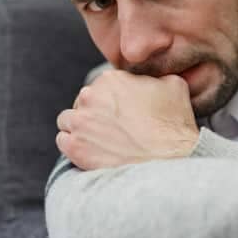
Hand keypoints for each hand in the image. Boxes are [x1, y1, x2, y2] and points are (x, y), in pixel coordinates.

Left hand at [56, 69, 198, 169]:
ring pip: (68, 120)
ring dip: (80, 128)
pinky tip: (90, 151)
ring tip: (98, 140)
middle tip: (112, 128)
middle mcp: (90, 96)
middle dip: (94, 113)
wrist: (169, 161)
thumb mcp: (174, 86)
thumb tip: (155, 78)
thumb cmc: (174, 124)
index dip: (111, 99)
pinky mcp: (74, 146)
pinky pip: (63, 141)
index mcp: (111, 79)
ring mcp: (80, 122)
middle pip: (83, 101)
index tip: (120, 111)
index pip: (102, 85)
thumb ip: (157, 76)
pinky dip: (74, 145)